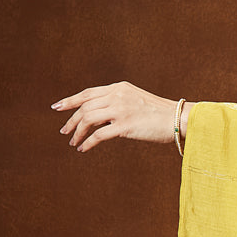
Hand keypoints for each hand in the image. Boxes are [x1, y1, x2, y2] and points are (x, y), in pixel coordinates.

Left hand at [52, 82, 178, 151]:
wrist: (178, 119)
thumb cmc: (160, 114)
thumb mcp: (135, 101)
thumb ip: (117, 103)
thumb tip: (99, 118)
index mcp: (118, 88)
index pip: (87, 93)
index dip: (70, 100)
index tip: (58, 107)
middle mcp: (117, 95)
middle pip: (84, 107)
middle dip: (71, 120)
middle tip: (64, 132)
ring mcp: (120, 110)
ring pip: (88, 119)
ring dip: (77, 132)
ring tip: (73, 141)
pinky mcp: (124, 126)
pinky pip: (98, 135)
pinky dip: (88, 142)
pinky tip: (83, 149)